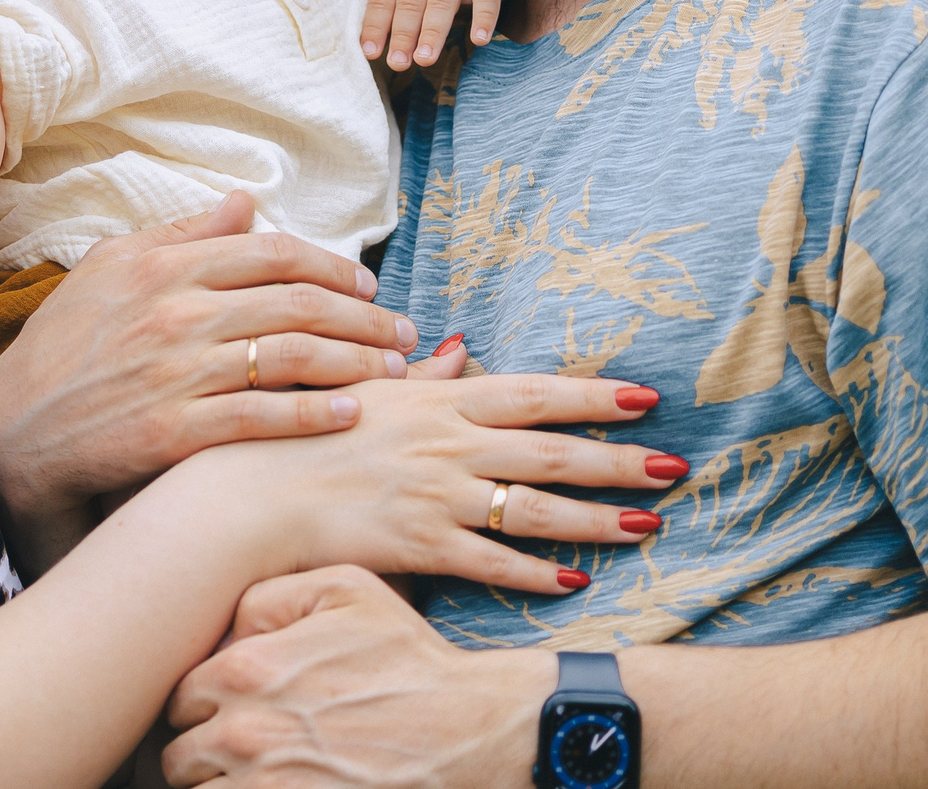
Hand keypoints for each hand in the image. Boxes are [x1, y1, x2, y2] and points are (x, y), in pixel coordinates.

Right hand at [0, 193, 416, 535]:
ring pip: (290, 355)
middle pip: (296, 302)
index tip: (367, 284)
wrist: (13, 426)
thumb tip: (244, 202)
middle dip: (364, 316)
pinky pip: (260, 416)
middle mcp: (175, 312)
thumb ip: (181, 234)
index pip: (271, 252)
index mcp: (164, 266)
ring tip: (394, 370)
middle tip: (403, 331)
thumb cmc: (64, 343)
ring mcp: (176, 371)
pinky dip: (313, 413)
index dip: (332, 266)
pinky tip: (351, 413)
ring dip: (355, 362)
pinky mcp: (173, 430)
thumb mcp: (110, 267)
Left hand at [163, 567, 549, 788]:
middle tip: (239, 749)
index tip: (225, 710)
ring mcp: (266, 784)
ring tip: (259, 773)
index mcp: (246, 670)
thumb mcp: (344, 590)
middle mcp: (244, 732)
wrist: (468, 726)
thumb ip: (269, 597)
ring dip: (220, 785)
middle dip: (203, 753)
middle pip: (180, 758)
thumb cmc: (407, 656)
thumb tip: (228, 632)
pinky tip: (275, 785)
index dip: (200, 705)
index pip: (180, 698)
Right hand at [179, 371, 679, 597]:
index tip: (646, 397)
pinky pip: (491, 564)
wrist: (251, 492)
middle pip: (550, 450)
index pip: (532, 391)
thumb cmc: (305, 433)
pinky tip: (574, 583)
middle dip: (618, 458)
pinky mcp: (419, 545)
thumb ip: (424, 371)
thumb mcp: (369, 388)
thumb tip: (462, 345)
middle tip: (676, 465)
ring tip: (650, 524)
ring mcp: (435, 496)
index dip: (592, 394)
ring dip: (598, 518)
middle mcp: (446, 444)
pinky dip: (535, 574)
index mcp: (438, 399)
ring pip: (535, 508)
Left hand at [361, 0, 507, 71]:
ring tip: (424, 60)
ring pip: (443, 2)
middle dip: (403, 35)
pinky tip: (478, 40)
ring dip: (433, 33)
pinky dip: (483, 20)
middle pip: (411, 2)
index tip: (371, 53)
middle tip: (398, 63)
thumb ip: (390, 6)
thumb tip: (370, 49)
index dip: (375, 26)